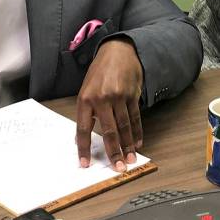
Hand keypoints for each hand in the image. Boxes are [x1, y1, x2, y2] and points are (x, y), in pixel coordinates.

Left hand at [76, 38, 143, 171]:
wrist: (118, 51)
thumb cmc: (100, 72)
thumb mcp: (87, 89)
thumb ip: (87, 111)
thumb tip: (85, 136)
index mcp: (85, 99)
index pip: (83, 129)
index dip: (84, 148)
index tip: (85, 164)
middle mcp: (102, 99)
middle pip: (108, 132)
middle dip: (113, 152)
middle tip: (118, 167)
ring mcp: (118, 97)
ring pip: (124, 127)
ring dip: (128, 146)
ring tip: (130, 159)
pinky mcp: (132, 95)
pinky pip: (135, 118)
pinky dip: (136, 132)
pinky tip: (137, 143)